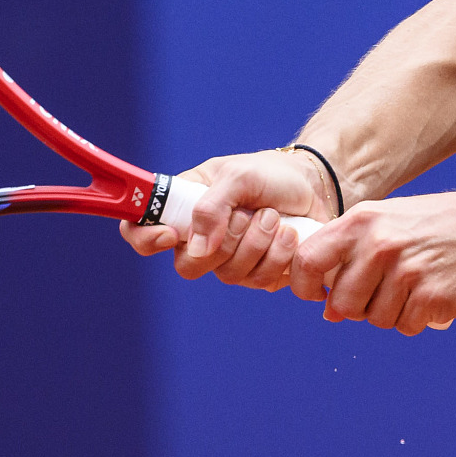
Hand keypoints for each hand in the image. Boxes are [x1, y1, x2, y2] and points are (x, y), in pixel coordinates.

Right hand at [117, 148, 332, 290]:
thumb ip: (212, 207)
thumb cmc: (270, 174)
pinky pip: (261, 282)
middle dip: (226, 242)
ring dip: (259, 244)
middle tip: (249, 215)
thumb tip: (198, 249)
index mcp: (184, 209)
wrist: (314, 186)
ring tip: (276, 218)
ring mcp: (230, 261)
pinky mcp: (260, 274)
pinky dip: (280, 256)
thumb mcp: (239, 176)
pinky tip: (290, 236)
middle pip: (189, 267)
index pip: (141, 233)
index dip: (146, 240)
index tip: (171, 235)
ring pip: (230, 275)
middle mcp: (201, 240)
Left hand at [288, 190, 455, 334]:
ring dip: (392, 313)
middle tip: (384, 292)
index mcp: (361, 222)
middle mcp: (380, 245)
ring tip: (412, 289)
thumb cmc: (432, 227)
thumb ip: (350, 256)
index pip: (308, 260)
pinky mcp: (432, 297)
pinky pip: (406, 326)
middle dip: (359, 307)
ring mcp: (407, 272)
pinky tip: (429, 296)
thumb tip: (327, 309)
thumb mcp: (384, 222)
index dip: (304, 285)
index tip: (317, 296)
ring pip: (376, 320)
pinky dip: (416, 319)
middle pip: (343, 303)